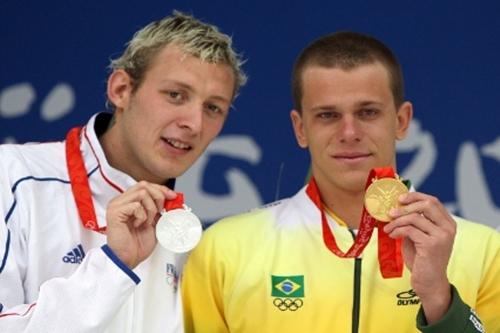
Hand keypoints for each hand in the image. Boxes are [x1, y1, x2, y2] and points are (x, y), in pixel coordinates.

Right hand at [106, 181, 176, 268]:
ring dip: (150, 208)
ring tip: (147, 222)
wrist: (128, 259)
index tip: (172, 197)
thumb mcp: (155, 223)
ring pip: (142, 193)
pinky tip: (138, 225)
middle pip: (143, 185)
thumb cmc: (137, 245)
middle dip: (158, 196)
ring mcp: (116, 205)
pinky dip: (142, 216)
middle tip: (160, 211)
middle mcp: (121, 201)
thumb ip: (160, 210)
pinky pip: (135, 205)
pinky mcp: (114, 212)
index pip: (145, 186)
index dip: (161, 189)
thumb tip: (173, 200)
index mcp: (129, 202)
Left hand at [383, 192, 455, 323]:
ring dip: (396, 221)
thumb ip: (414, 222)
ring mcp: (441, 236)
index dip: (415, 196)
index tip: (399, 198)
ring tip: (388, 228)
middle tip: (390, 213)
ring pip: (415, 218)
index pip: (433, 201)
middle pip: (427, 204)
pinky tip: (392, 235)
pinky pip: (410, 230)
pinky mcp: (432, 245)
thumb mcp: (418, 236)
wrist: (429, 282)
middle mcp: (448, 228)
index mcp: (447, 223)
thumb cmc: (422, 259)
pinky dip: (397, 230)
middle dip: (405, 206)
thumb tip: (396, 207)